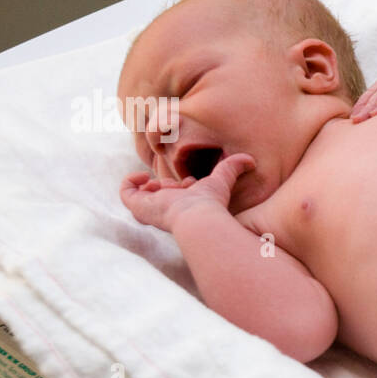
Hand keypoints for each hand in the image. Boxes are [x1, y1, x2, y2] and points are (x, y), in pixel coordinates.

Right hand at [120, 153, 254, 231]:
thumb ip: (234, 168)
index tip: (192, 183)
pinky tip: (144, 176)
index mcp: (185, 208)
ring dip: (152, 184)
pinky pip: (125, 193)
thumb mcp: (222, 179)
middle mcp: (167, 210)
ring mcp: (151, 210)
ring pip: (142, 195)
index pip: (177, 195)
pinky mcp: (138, 207)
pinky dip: (130, 181)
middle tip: (178, 186)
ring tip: (163, 184)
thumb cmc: (211, 203)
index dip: (181, 184)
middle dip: (166, 184)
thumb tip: (251, 160)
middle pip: (158, 196)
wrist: (196, 217)